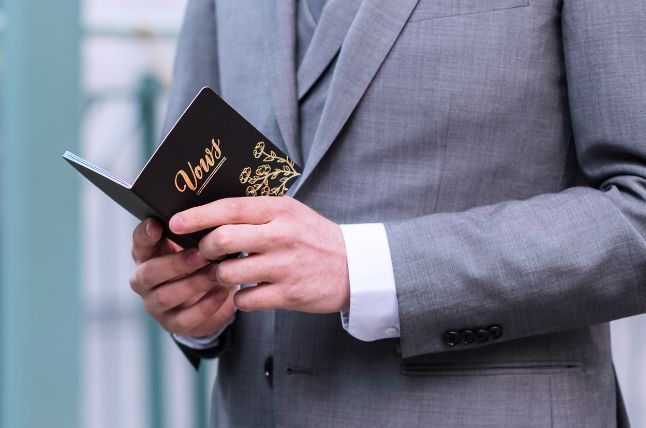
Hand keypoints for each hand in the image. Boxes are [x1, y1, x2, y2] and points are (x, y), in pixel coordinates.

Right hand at [129, 218, 235, 335]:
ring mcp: (156, 305)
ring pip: (167, 296)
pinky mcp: (173, 324)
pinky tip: (224, 292)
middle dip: (176, 263)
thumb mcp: (193, 245)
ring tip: (216, 273)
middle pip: (150, 273)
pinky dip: (206, 305)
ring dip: (193, 283)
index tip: (157, 224)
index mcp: (147, 255)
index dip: (145, 235)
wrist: (207, 299)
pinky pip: (187, 318)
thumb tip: (210, 211)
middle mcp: (144, 280)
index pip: (139, 243)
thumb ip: (192, 232)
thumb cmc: (199, 262)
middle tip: (201, 254)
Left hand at [169, 197, 349, 312]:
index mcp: (280, 210)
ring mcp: (285, 266)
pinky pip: (245, 300)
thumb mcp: (291, 213)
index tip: (175, 223)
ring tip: (228, 274)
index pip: (229, 208)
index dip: (197, 215)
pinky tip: (249, 292)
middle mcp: (281, 235)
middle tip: (206, 252)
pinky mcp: (288, 294)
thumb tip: (211, 215)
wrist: (355, 267)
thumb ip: (257, 213)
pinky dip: (240, 299)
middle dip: (205, 249)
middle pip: (222, 240)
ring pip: (228, 273)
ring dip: (220, 276)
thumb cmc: (314, 237)